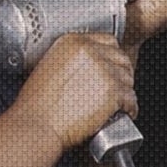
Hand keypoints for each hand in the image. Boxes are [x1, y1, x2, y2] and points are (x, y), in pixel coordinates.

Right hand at [14, 32, 137, 149]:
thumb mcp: (48, 68)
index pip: (107, 41)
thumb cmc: (36, 105)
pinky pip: (131, 99)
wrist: (37, 126)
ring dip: (125, 92)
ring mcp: (104, 71)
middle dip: (121, 74)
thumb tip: (87, 69)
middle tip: (116, 89)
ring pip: (128, 79)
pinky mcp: (113, 92)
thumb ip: (69, 61)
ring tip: (117, 104)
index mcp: (73, 42)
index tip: (111, 68)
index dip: (112, 57)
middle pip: (121, 58)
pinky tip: (122, 114)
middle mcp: (91, 51)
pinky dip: (130, 108)